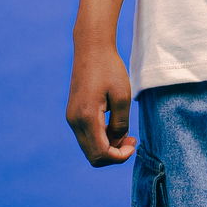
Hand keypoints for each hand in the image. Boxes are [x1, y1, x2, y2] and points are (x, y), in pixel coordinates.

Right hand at [66, 42, 136, 166]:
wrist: (91, 49)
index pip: (100, 153)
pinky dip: (102, 139)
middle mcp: (74, 121)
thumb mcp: (123, 96)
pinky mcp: (73, 114)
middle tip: (132, 140)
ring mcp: (72, 118)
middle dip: (114, 155)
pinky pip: (87, 137)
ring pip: (89, 148)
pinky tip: (115, 127)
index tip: (134, 144)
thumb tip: (117, 141)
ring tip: (126, 134)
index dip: (119, 157)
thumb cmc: (110, 69)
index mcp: (86, 117)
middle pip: (93, 156)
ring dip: (108, 147)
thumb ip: (120, 123)